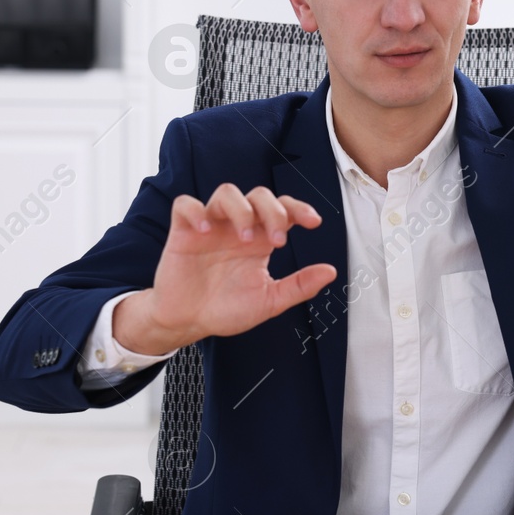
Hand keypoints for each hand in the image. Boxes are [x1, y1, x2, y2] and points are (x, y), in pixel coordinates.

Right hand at [116, 183, 337, 353]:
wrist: (189, 322)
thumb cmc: (226, 309)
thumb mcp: (269, 301)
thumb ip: (299, 286)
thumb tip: (331, 272)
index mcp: (260, 240)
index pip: (283, 209)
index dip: (299, 208)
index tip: (313, 222)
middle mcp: (237, 227)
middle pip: (259, 195)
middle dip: (273, 210)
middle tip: (277, 240)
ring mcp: (210, 226)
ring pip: (226, 192)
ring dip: (241, 209)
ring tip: (245, 237)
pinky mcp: (182, 232)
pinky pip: (185, 205)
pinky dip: (195, 211)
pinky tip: (205, 230)